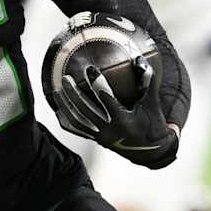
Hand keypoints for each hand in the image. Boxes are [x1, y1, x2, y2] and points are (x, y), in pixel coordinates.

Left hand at [57, 57, 181, 169]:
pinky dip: (67, 121)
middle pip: (85, 110)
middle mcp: (110, 131)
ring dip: (66, 106)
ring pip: (78, 121)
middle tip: (65, 78)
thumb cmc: (153, 122)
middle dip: (73, 93)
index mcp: (124, 121)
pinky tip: (58, 110)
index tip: (89, 69)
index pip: (106, 98)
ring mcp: (102, 138)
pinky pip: (78, 131)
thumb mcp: (152, 102)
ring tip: (57, 91)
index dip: (96, 82)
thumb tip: (139, 59)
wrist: (153, 151)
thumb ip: (147, 80)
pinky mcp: (98, 141)